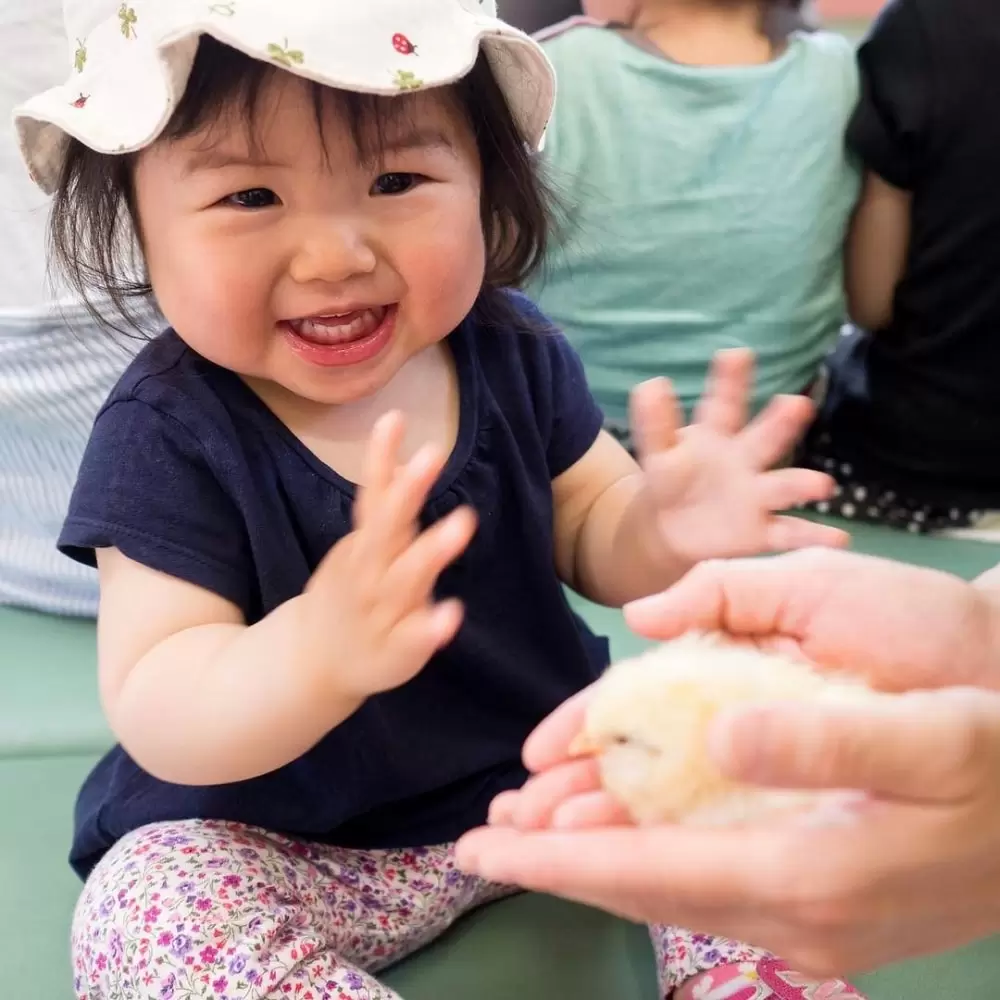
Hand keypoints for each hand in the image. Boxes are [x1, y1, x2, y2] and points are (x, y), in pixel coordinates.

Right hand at [301, 411, 475, 703]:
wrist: (312, 662)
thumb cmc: (350, 592)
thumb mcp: (362, 544)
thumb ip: (385, 504)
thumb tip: (407, 455)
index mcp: (364, 545)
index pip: (372, 495)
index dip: (381, 458)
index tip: (394, 417)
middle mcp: (369, 572)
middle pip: (387, 528)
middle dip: (408, 491)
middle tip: (433, 452)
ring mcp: (380, 611)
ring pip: (404, 579)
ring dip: (431, 550)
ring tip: (464, 520)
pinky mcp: (395, 649)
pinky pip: (412, 637)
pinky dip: (430, 627)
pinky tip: (452, 614)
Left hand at [457, 686, 999, 975]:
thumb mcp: (935, 738)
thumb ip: (827, 742)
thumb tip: (720, 738)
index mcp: (808, 874)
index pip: (650, 871)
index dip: (559, 861)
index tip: (485, 851)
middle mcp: (799, 915)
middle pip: (647, 891)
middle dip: (559, 866)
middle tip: (485, 842)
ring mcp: (816, 924)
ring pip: (675, 891)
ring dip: (599, 863)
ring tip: (533, 838)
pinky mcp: (829, 909)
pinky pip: (711, 886)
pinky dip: (652, 860)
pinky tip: (629, 838)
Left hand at [633, 349, 845, 561]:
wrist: (669, 528)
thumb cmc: (672, 478)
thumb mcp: (658, 451)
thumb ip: (654, 422)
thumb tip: (650, 384)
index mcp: (718, 435)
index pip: (724, 404)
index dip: (729, 381)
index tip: (736, 355)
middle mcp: (746, 459)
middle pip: (765, 438)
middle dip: (780, 423)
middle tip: (796, 404)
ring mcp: (758, 494)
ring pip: (783, 486)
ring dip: (802, 484)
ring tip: (821, 484)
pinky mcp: (762, 530)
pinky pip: (790, 533)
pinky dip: (814, 537)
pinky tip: (839, 539)